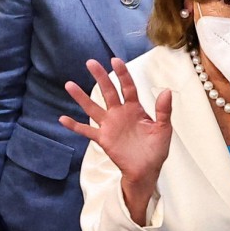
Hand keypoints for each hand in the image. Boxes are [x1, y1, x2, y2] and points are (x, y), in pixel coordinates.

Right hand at [59, 58, 171, 224]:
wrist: (147, 170)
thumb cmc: (156, 149)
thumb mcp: (164, 129)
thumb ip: (164, 111)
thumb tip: (166, 91)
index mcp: (136, 109)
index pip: (128, 87)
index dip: (122, 74)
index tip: (115, 60)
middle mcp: (120, 114)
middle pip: (108, 92)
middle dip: (100, 77)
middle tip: (91, 63)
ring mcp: (110, 126)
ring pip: (93, 108)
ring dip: (81, 97)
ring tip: (69, 84)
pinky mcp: (103, 139)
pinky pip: (86, 131)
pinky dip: (74, 126)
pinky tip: (63, 119)